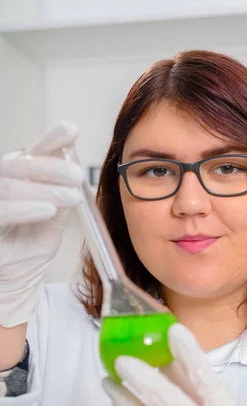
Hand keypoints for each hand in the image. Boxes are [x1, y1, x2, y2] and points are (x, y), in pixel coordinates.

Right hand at [0, 122, 84, 326]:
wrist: (16, 276)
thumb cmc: (32, 242)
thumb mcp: (53, 213)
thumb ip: (62, 190)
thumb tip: (77, 169)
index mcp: (18, 175)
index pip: (34, 152)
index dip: (52, 138)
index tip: (72, 130)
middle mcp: (0, 182)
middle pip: (21, 165)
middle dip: (52, 168)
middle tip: (79, 176)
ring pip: (10, 185)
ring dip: (45, 189)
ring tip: (71, 197)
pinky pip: (2, 211)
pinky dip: (25, 209)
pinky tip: (47, 210)